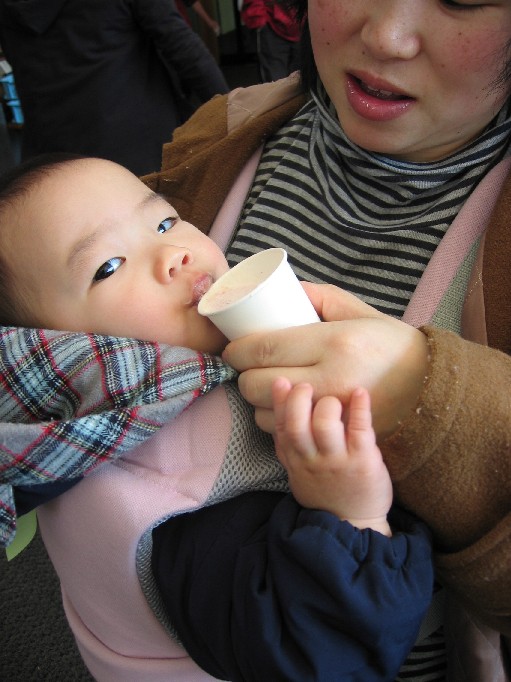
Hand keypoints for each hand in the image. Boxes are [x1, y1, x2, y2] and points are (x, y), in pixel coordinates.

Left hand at [223, 283, 428, 438]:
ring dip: (256, 399)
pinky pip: (284, 432)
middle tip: (246, 365)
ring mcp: (329, 412)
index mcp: (334, 342)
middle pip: (258, 383)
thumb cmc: (391, 346)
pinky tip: (282, 406)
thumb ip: (321, 296)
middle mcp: (329, 378)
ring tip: (265, 384)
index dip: (238, 350)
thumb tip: (283, 290)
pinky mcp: (331, 434)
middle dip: (242, 375)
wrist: (429, 392)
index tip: (231, 348)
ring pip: (266, 412)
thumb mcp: (359, 311)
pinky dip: (274, 419)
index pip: (265, 348)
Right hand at [273, 379, 392, 534]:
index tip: (280, 381)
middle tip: (306, 386)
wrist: (354, 524)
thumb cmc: (326, 492)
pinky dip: (360, 407)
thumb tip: (279, 411)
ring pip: (325, 425)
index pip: (281, 428)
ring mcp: (338, 461)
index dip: (279, 403)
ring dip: (328, 404)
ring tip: (334, 399)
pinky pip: (359, 429)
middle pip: (297, 424)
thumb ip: (287, 445)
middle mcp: (312, 460)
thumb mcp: (297, 473)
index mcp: (296, 461)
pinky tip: (360, 393)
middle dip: (299, 399)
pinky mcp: (363, 461)